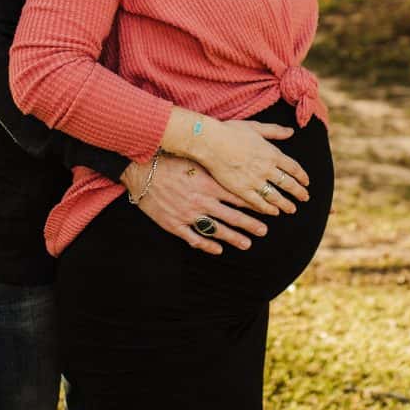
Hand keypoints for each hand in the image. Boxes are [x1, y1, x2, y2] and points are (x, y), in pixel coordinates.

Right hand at [130, 156, 267, 253]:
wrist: (140, 170)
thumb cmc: (170, 160)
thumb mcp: (197, 160)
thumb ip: (217, 167)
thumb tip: (239, 168)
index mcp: (209, 184)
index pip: (238, 197)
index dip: (255, 204)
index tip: (269, 209)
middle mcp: (201, 201)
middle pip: (232, 216)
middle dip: (250, 224)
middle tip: (264, 230)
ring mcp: (188, 214)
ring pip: (216, 230)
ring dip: (233, 238)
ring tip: (247, 243)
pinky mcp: (174, 224)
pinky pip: (194, 238)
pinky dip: (207, 245)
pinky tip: (218, 249)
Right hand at [183, 116, 311, 214]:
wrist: (210, 142)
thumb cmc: (230, 131)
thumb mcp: (256, 127)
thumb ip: (274, 131)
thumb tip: (291, 131)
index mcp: (272, 153)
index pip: (293, 167)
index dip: (301, 176)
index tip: (306, 182)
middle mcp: (266, 168)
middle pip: (288, 183)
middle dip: (298, 192)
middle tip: (305, 198)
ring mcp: (254, 180)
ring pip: (275, 195)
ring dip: (285, 203)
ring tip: (291, 209)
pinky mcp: (241, 190)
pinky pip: (258, 202)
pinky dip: (268, 208)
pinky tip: (273, 212)